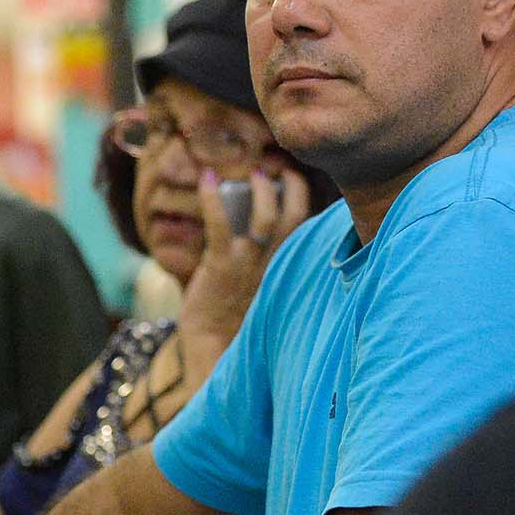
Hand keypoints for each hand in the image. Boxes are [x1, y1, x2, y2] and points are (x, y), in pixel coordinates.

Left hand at [193, 163, 314, 328]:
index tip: (294, 180)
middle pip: (296, 215)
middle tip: (279, 170)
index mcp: (288, 267)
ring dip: (260, 188)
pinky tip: (207, 179)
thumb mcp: (265, 287)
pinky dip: (212, 196)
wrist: (214, 344)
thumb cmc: (237, 316)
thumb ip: (271, 260)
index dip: (302, 198)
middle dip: (293, 186)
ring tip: (253, 173)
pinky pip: (219, 222)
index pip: (307, 227)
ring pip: (265, 216)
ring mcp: (249, 263)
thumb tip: (260, 221)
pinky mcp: (221, 265)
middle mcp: (275, 262)